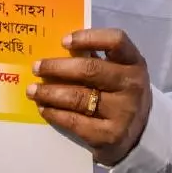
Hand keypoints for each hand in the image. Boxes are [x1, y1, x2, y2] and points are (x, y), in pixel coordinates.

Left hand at [31, 28, 152, 166]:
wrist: (139, 134)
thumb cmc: (121, 93)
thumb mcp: (120, 72)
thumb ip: (97, 59)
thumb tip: (59, 49)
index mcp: (135, 62)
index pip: (115, 41)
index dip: (88, 37)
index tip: (63, 41)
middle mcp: (131, 85)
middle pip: (90, 70)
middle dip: (57, 67)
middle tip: (37, 67)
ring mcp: (122, 111)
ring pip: (78, 98)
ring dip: (50, 92)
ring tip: (32, 90)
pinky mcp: (109, 135)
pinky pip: (74, 121)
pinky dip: (55, 113)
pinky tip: (44, 108)